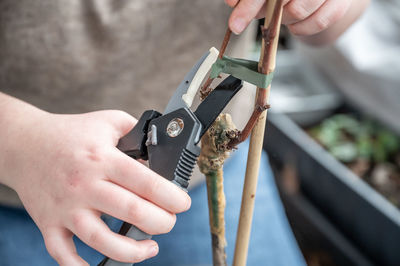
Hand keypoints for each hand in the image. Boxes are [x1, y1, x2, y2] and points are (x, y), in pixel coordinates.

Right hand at [0, 96, 190, 264]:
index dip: (172, 197)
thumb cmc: (71, 133)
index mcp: (103, 158)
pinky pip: (62, 253)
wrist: (24, 144)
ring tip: (150, 248)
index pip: (146, 182)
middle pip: (131, 211)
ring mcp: (65, 207)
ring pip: (100, 239)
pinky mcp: (49, 223)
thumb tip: (164, 150)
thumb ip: (138, 132)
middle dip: (161, 222)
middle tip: (170, 221)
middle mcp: (85, 185)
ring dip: (131, 251)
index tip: (183, 203)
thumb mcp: (109, 121)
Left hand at [225, 0, 351, 35]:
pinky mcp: (341, 2)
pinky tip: (294, 23)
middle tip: (256, 19)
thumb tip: (232, 4)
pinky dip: (301, 28)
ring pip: (298, 11)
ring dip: (283, 20)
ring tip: (280, 15)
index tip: (235, 23)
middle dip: (264, 14)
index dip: (250, 4)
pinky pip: (318, 22)